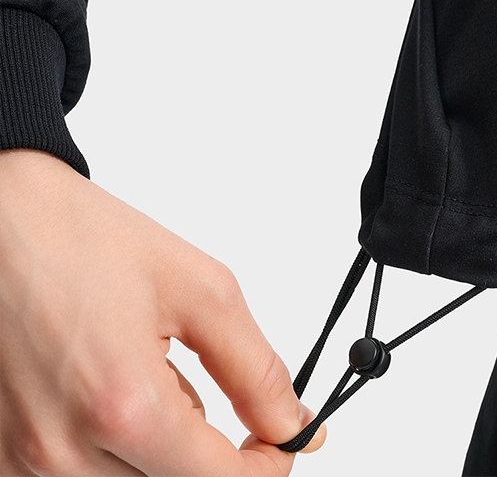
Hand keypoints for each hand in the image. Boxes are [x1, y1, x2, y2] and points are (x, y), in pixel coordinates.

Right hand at [0, 149, 322, 475]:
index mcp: (124, 406)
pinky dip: (115, 445)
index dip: (268, 463)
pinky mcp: (1, 456)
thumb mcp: (200, 292)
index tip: (283, 436)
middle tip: (212, 387)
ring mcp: (22, 461)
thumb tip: (292, 422)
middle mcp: (63, 452)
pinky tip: (110, 389)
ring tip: (150, 374)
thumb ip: (255, 369)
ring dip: (161, 448)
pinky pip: (82, 476)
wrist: (3, 222)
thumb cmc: (87, 239)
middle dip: (213, 451)